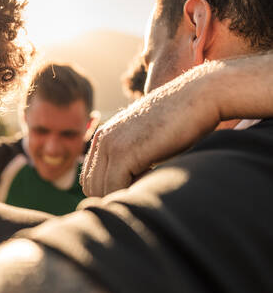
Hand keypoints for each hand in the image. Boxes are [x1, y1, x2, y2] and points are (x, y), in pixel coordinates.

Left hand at [80, 64, 221, 196]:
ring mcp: (110, 144)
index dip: (109, 193)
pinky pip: (114, 187)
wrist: (201, 96)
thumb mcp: (149, 141)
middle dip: (114, 197)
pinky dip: (132, 193)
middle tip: (143, 193)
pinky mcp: (123, 151)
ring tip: (150, 185)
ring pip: (101, 190)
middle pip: (92, 187)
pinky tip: (154, 181)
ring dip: (124, 195)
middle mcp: (102, 139)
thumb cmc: (183, 123)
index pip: (91, 179)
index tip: (135, 191)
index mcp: (104, 137)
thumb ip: (134, 159)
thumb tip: (128, 188)